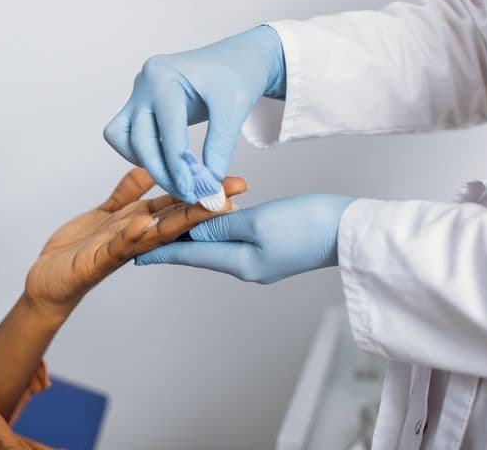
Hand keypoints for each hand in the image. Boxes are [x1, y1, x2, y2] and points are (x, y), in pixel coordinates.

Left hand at [25, 168, 246, 318]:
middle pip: (175, 220)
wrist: (49, 280)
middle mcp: (136, 238)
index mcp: (140, 224)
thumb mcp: (107, 214)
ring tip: (202, 207)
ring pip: (154, 234)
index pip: (177, 206)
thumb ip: (128, 193)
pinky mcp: (97, 262)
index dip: (202, 193)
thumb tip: (149, 169)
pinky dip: (129, 236)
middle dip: (204, 206)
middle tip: (233, 194)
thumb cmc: (79, 249)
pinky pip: (115, 247)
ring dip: (179, 221)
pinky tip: (142, 224)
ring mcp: (119, 251)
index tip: (231, 182)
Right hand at [104, 25, 284, 202]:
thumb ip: (220, 146)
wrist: (236, 60)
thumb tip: (208, 183)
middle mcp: (144, 82)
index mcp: (164, 76)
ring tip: (177, 179)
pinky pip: (125, 135)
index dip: (179, 167)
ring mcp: (139, 93)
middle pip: (138, 139)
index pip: (167, 132)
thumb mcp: (233, 109)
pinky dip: (141, 152)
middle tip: (186, 193)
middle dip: (161, 171)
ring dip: (146, 162)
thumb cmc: (237, 76)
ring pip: (123, 138)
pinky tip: (168, 163)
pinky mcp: (140, 104)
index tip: (194, 192)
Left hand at [135, 194, 354, 283]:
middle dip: (175, 241)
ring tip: (173, 224)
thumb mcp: (259, 222)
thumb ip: (222, 225)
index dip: (161, 251)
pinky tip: (213, 220)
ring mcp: (261, 261)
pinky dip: (220, 229)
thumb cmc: (309, 225)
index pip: (190, 255)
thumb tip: (192, 228)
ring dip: (197, 233)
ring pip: (218, 244)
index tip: (134, 253)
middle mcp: (247, 267)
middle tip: (147, 233)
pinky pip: (236, 241)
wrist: (351, 231)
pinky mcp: (273, 251)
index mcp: (240, 263)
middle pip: (201, 251)